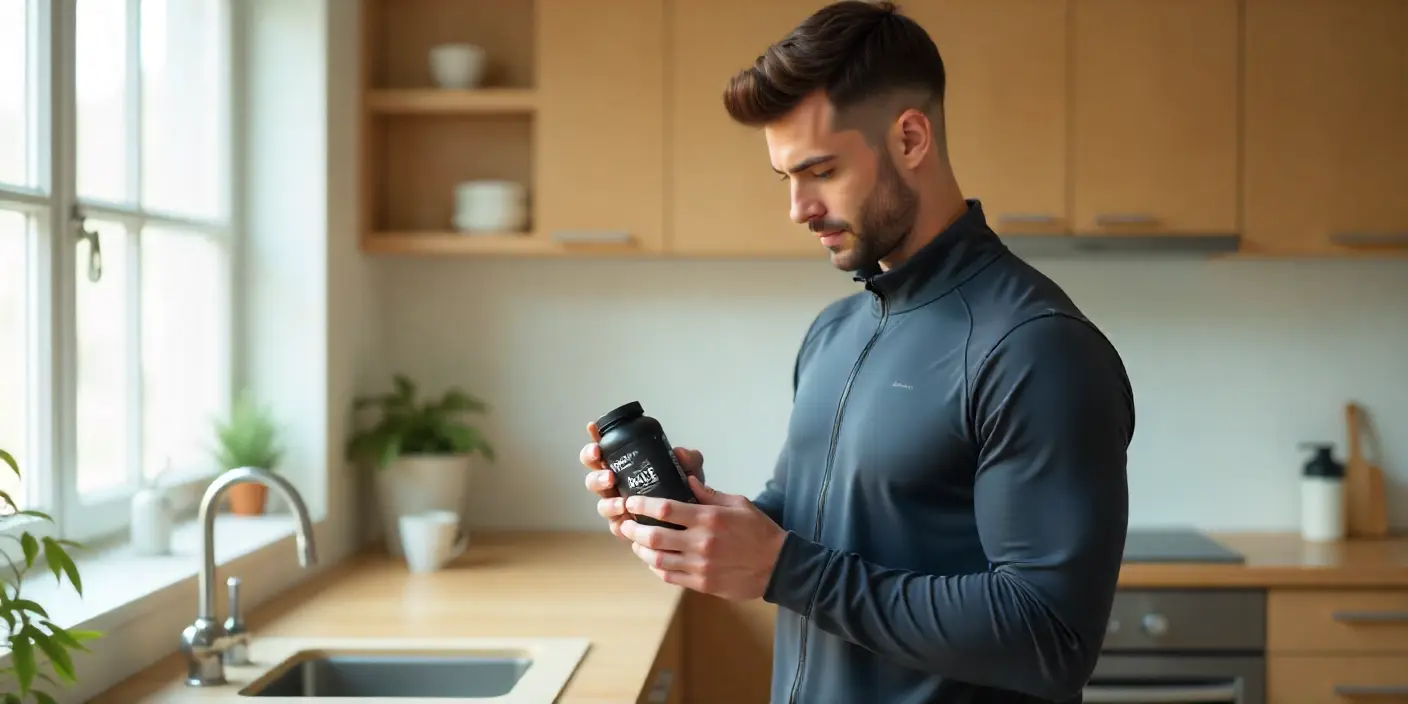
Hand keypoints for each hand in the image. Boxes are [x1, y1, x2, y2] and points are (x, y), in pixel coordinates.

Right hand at [580, 421, 703, 539]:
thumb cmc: (684, 488)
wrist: (694, 518)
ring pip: (601, 503)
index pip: (601, 453)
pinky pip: (614, 525)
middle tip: (610, 476)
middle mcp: (615, 485)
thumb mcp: (689, 468)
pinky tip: (627, 520)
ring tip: (623, 503)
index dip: (593, 446)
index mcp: (624, 466)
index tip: (595, 443)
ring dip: (608, 502)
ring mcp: (617, 506)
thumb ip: (688, 458)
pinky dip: (619, 522)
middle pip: (593, 478)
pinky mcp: (624, 526)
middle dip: (596, 476)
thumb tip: (680, 453)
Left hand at [621, 475, 785, 600]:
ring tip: (636, 543)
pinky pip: (670, 577)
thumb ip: (710, 493)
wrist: (778, 566)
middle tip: (626, 524)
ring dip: (641, 550)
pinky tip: (654, 560)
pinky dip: (656, 567)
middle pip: (653, 536)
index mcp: (709, 518)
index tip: (631, 502)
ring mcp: (700, 566)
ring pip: (657, 559)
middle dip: (633, 529)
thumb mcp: (739, 504)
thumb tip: (687, 479)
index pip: (664, 509)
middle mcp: (701, 542)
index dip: (641, 505)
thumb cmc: (759, 531)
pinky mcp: (702, 584)